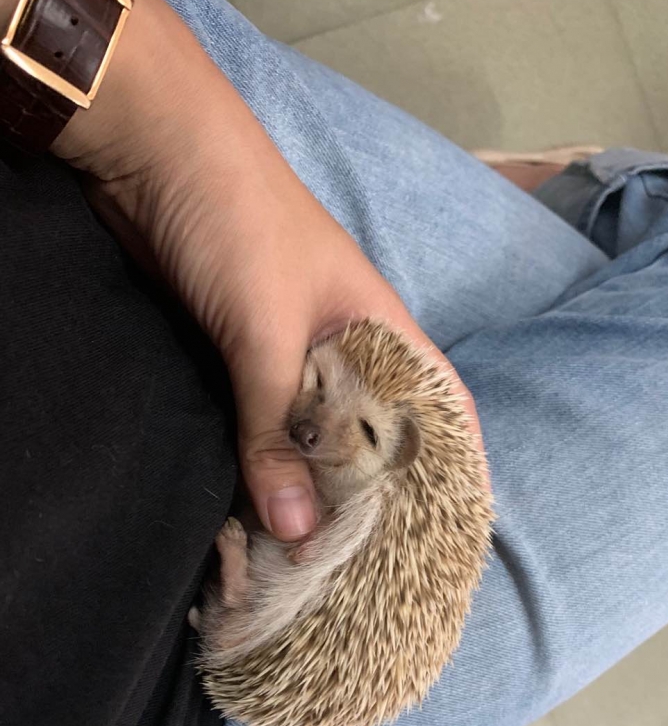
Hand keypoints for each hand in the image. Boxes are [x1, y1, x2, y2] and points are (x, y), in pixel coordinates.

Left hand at [53, 0, 484, 540]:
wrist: (153, 155)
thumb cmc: (238, 223)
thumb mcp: (266, 330)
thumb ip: (278, 429)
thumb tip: (295, 533)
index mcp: (383, 333)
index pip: (440, 410)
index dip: (455, 468)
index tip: (452, 536)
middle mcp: (348, 353)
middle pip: (375, 437)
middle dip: (374, 499)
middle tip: (369, 571)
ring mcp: (294, 359)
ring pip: (316, 439)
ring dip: (312, 490)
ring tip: (313, 560)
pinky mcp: (243, 363)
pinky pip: (265, 430)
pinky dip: (265, 469)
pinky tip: (258, 513)